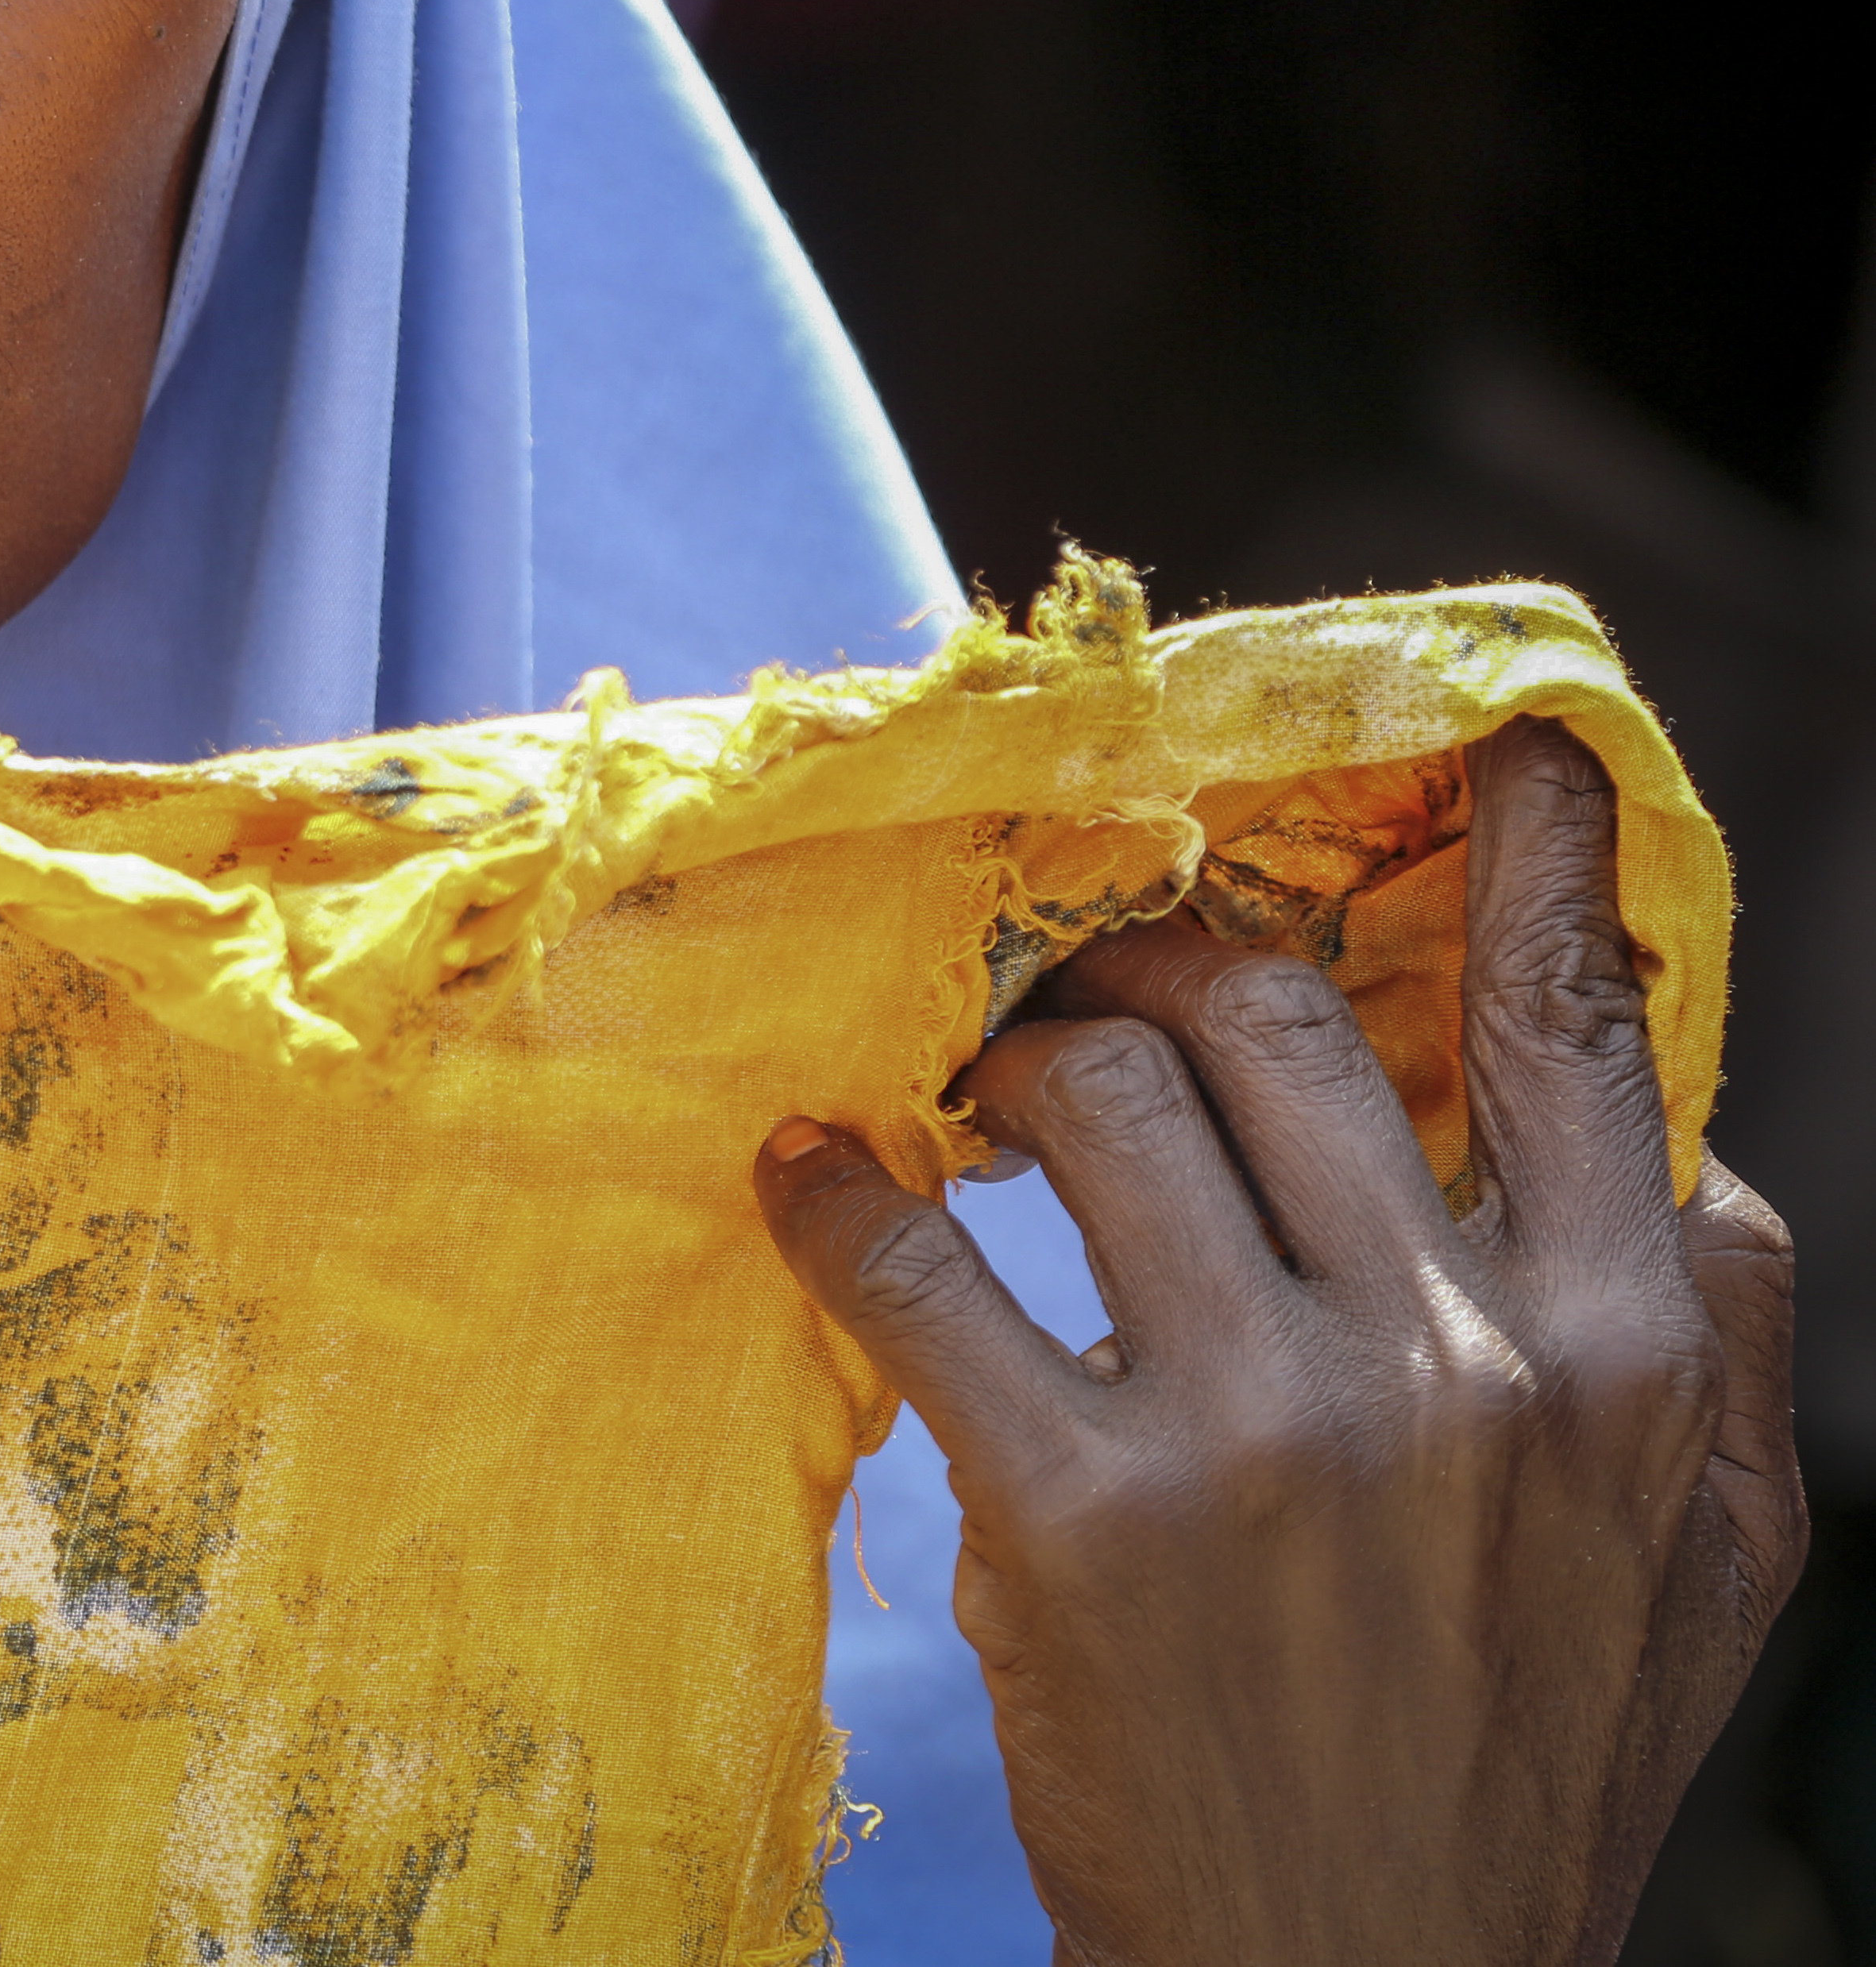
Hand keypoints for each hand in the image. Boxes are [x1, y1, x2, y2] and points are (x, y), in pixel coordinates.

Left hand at [754, 713, 1802, 1965]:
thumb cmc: (1524, 1763)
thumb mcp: (1699, 1562)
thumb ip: (1708, 1342)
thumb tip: (1686, 1148)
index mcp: (1615, 1353)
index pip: (1578, 1042)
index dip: (1535, 869)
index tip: (1499, 750)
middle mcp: (1450, 1363)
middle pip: (1276, 1022)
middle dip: (1161, 964)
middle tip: (1098, 982)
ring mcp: (1259, 1431)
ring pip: (1095, 1096)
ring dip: (1010, 1068)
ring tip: (977, 1105)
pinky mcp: (1076, 1513)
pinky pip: (917, 1266)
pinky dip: (835, 1198)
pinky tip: (805, 1178)